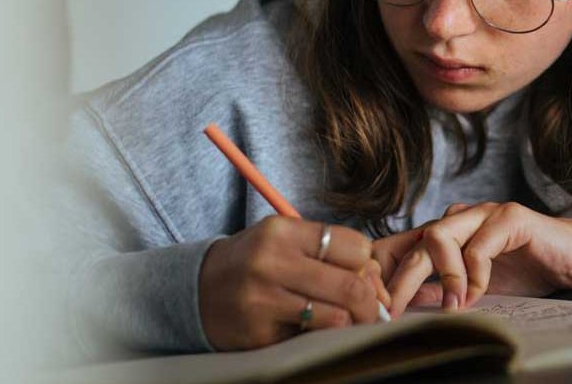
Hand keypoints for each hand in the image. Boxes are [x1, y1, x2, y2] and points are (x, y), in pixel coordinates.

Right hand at [198, 216, 391, 349]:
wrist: (195, 289)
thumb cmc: (254, 261)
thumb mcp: (284, 240)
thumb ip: (327, 251)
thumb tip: (376, 277)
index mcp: (283, 231)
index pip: (355, 247)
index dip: (367, 264)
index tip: (364, 275)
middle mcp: (272, 263)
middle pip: (351, 285)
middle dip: (371, 303)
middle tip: (372, 311)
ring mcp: (263, 301)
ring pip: (336, 317)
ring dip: (350, 323)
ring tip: (347, 321)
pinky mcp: (259, 334)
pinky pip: (310, 339)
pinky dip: (320, 336)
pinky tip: (311, 329)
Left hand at [374, 202, 571, 317]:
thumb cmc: (531, 270)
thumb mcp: (478, 288)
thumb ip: (443, 289)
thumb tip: (407, 302)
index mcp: (451, 232)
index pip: (408, 246)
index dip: (388, 273)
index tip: (378, 308)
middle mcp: (463, 217)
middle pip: (416, 244)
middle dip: (401, 281)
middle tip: (393, 312)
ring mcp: (486, 213)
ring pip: (440, 235)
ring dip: (441, 276)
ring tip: (452, 307)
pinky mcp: (510, 217)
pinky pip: (479, 244)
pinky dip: (474, 275)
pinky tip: (478, 294)